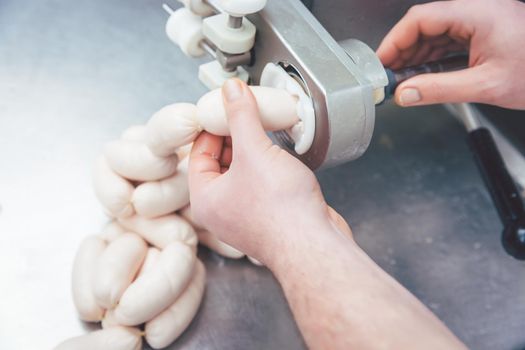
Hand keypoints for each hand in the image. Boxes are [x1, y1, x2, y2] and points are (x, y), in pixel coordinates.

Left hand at [188, 79, 349, 267]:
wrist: (314, 244)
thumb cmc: (280, 211)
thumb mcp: (255, 151)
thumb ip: (241, 117)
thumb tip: (231, 91)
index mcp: (206, 199)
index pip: (199, 154)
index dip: (213, 128)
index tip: (225, 109)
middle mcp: (222, 211)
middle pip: (221, 163)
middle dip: (236, 138)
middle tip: (248, 116)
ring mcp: (246, 216)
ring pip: (245, 174)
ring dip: (255, 153)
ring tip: (267, 133)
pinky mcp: (270, 218)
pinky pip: (262, 186)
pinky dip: (270, 169)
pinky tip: (282, 158)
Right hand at [377, 0, 524, 108]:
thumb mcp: (486, 85)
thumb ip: (439, 90)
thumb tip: (406, 94)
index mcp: (478, 14)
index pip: (421, 18)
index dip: (395, 40)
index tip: (381, 62)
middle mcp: (477, 12)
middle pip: (425, 25)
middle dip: (403, 50)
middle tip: (388, 76)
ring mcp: (481, 21)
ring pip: (435, 34)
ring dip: (416, 56)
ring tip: (403, 80)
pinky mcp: (484, 33)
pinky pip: (448, 42)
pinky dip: (432, 59)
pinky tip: (423, 75)